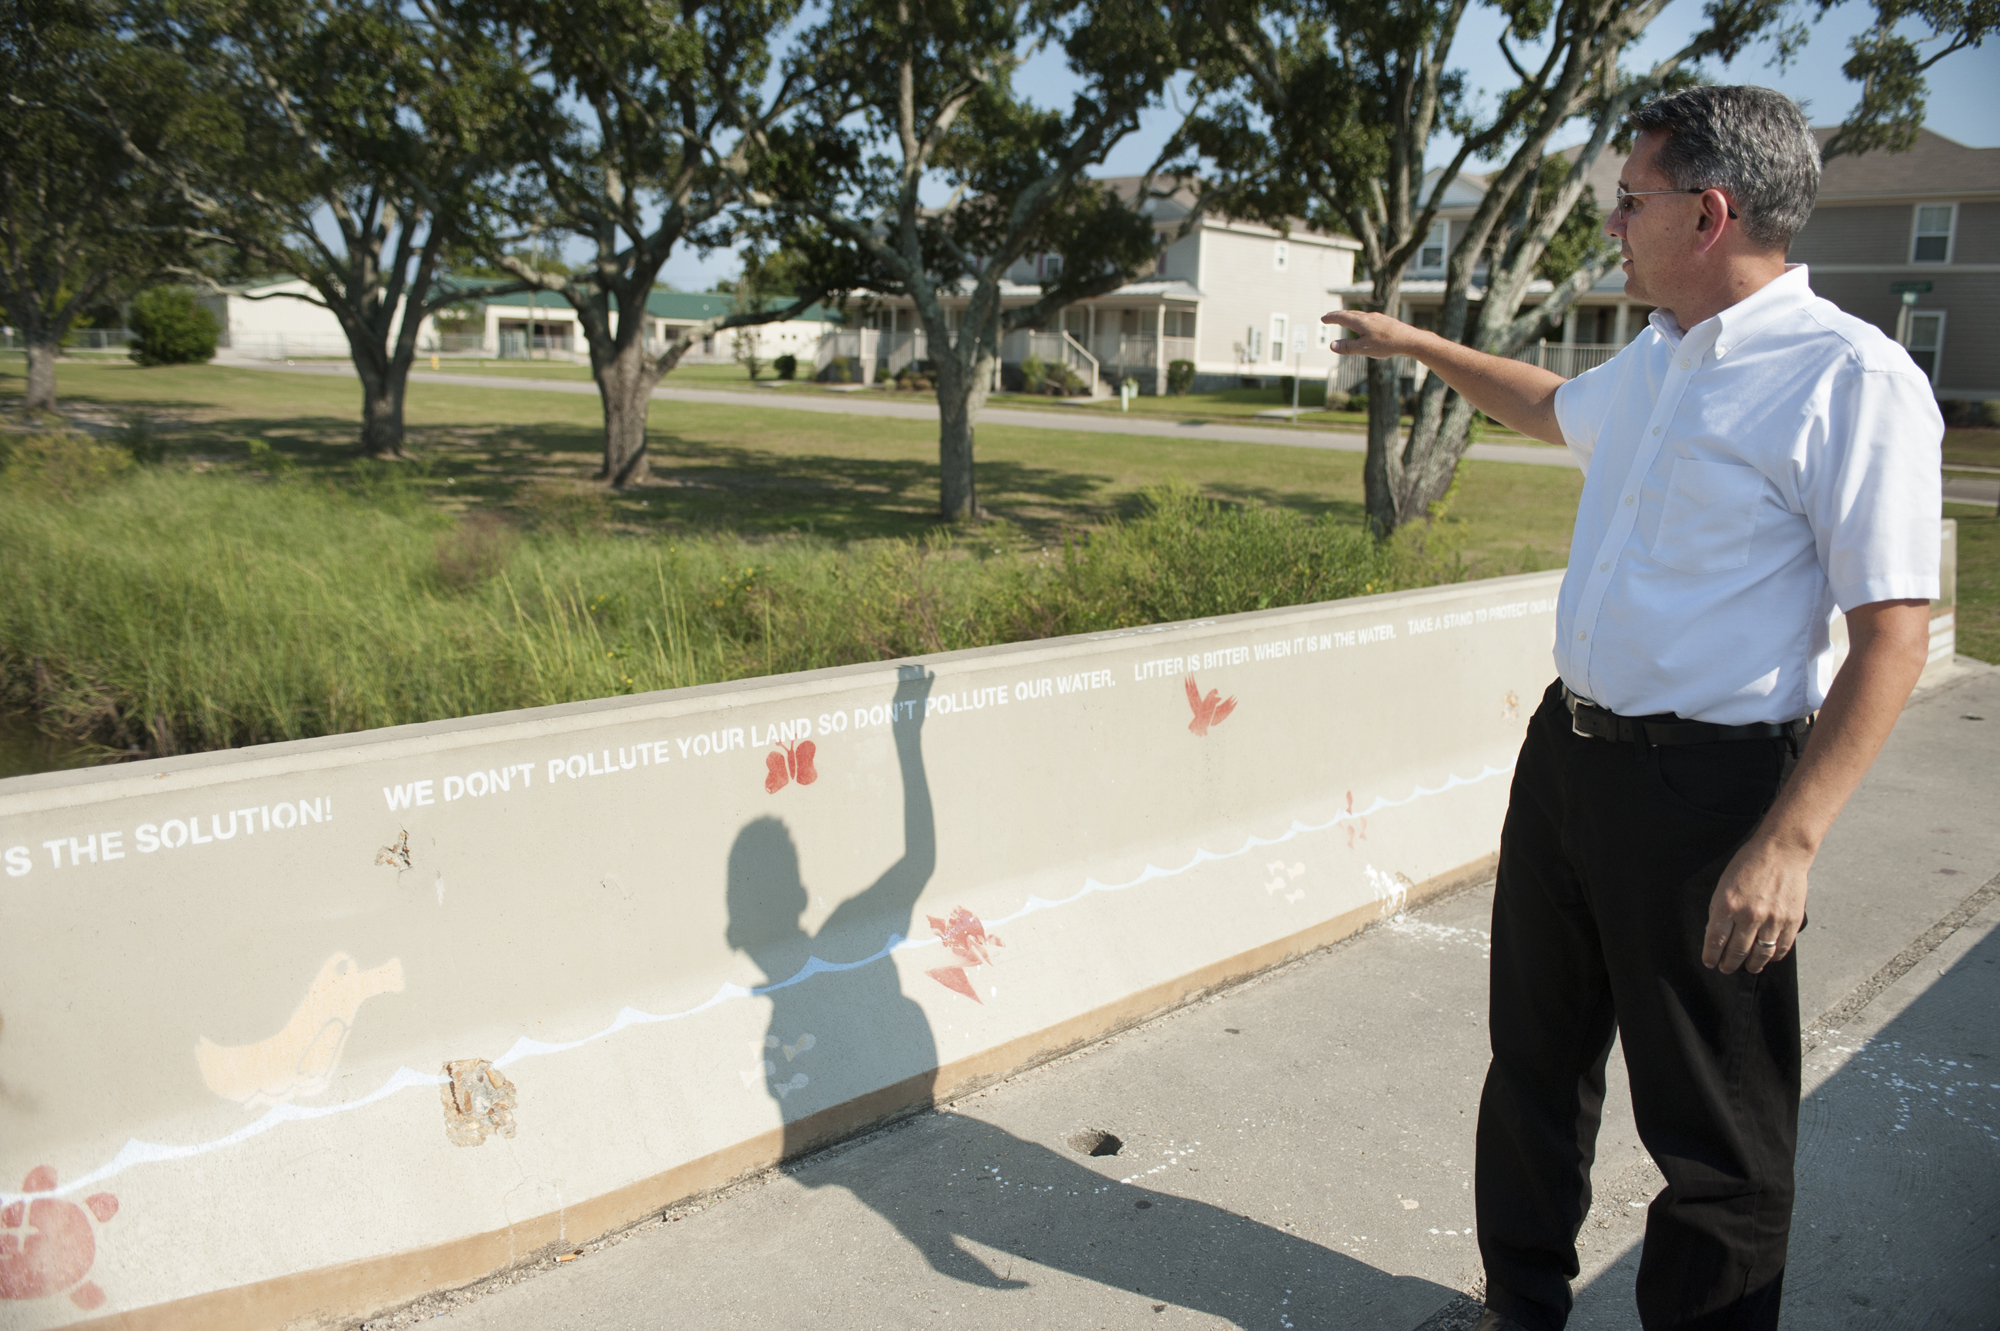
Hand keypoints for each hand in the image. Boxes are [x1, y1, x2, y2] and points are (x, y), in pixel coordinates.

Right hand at [1320, 309, 1427, 358]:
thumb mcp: (1364, 349)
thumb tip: (1332, 345)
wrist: (1409, 340)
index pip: (1341, 317)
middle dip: (1338, 315)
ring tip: (1345, 319)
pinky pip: (1368, 318)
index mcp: (1360, 322)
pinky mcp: (1385, 321)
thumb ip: (1347, 347)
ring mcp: (1377, 318)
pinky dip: (1359, 320)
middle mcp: (1368, 317)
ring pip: (1359, 315)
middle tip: (1329, 317)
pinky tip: (1365, 325)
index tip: (1323, 319)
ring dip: (1349, 316)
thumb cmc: (1387, 344)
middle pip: (1349, 314)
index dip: (1331, 318)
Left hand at [1703, 833, 1812, 973]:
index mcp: (1727, 905)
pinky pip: (1781, 947)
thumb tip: (1716, 934)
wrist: (1781, 851)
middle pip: (1737, 951)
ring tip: (1748, 968)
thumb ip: (1720, 910)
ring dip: (1752, 965)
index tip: (1710, 962)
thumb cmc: (1749, 864)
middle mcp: (1749, 915)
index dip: (1711, 955)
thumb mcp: (1724, 885)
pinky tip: (1768, 958)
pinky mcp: (1791, 920)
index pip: (1715, 940)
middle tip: (1725, 969)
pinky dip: (1774, 956)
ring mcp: (1772, 919)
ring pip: (1760, 954)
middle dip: (1729, 964)